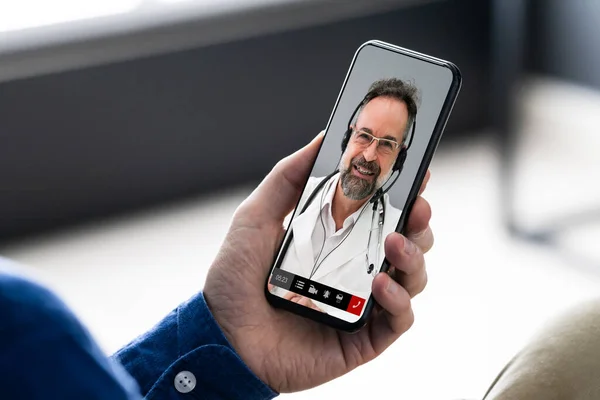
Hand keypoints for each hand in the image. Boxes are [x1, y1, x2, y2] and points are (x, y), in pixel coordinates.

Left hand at [203, 132, 432, 392]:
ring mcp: (362, 305)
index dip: (405, 193)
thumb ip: (290, 176)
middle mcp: (355, 270)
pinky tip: (380, 284)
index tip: (417, 172)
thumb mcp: (257, 216)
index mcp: (337, 241)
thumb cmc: (235, 278)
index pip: (382, 213)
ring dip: (413, 256)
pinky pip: (399, 320)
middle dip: (419, 222)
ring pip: (413, 278)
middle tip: (417, 206)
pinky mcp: (362, 338)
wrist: (221, 336)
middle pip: (408, 242)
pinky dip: (399, 300)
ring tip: (394, 241)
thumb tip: (323, 138)